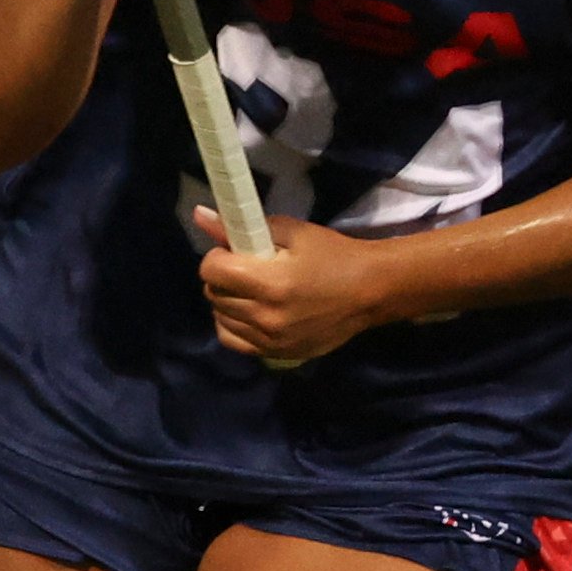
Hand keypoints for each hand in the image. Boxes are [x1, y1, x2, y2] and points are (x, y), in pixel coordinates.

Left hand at [193, 206, 393, 364]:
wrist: (370, 292)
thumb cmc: (333, 255)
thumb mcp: (292, 232)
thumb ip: (244, 226)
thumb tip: (201, 215)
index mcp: (271, 283)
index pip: (213, 271)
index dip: (217, 256)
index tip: (232, 250)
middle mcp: (266, 317)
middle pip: (214, 294)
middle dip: (221, 276)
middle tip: (242, 266)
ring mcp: (271, 340)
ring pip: (220, 318)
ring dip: (226, 299)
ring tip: (248, 288)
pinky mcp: (277, 354)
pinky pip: (233, 341)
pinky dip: (232, 323)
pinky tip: (248, 311)